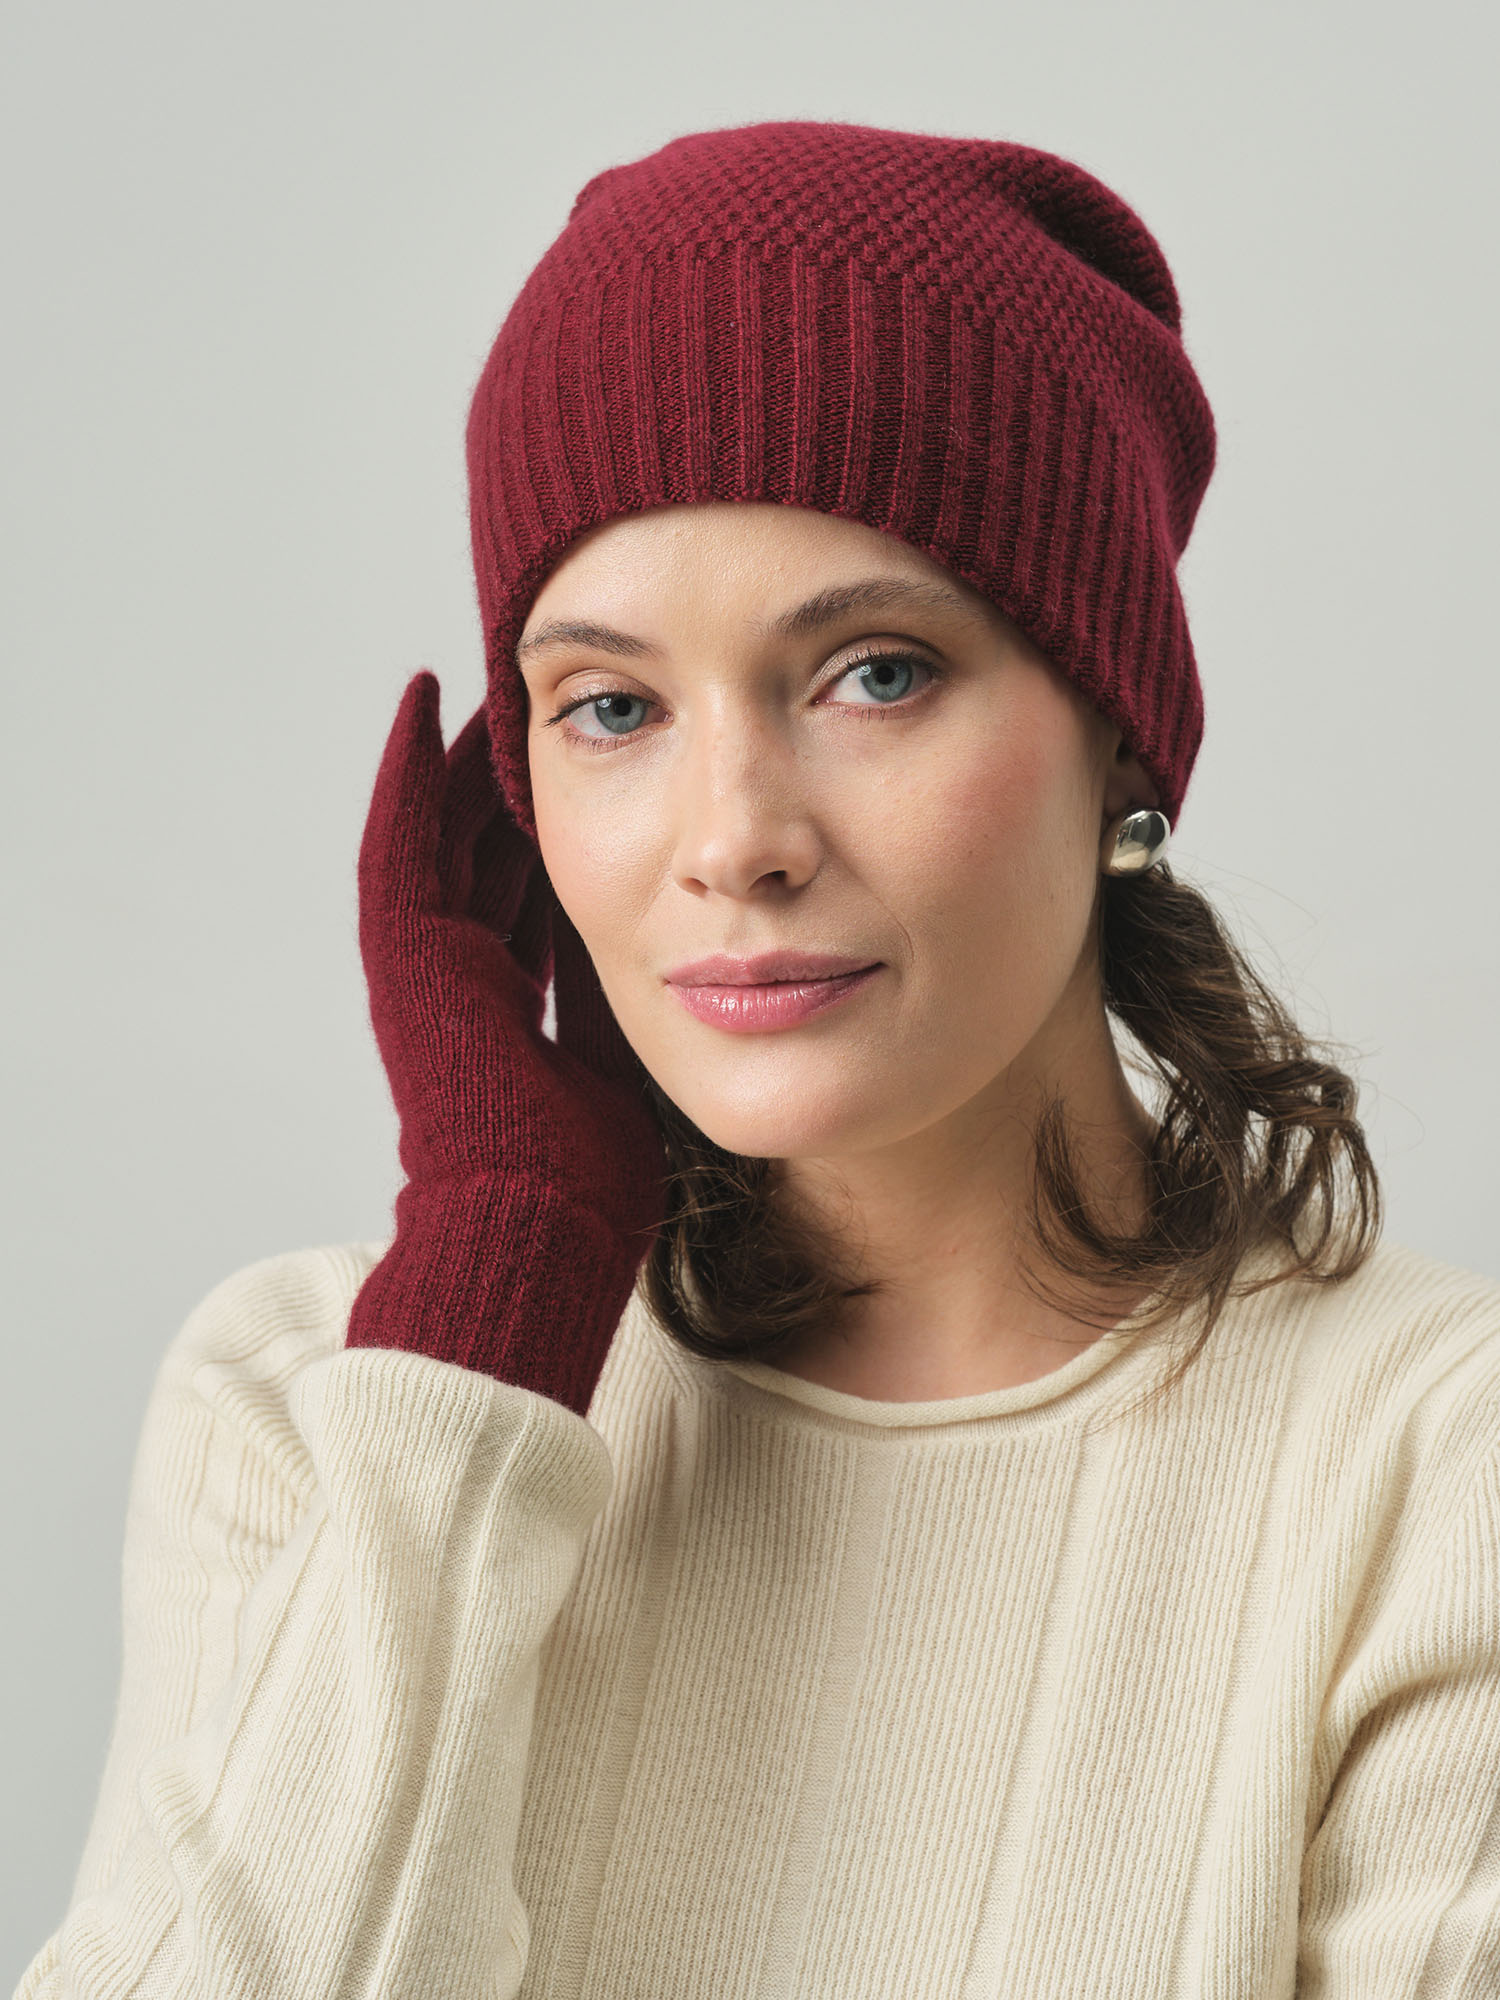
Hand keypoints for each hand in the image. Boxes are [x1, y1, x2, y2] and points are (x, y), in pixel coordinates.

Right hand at [346, 669, 667, 1413]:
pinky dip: (413, 767)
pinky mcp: (404, 952)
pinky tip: (433, 700)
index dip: (551, 829)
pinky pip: (401, 835)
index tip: (588, 774)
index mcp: (504, 1005)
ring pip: (436, 830)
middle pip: (479, 849)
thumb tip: (692, 956)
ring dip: (459, 757)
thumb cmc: (588, 1174)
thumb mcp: (625, 1064)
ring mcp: (421, 963)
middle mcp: (456, 976)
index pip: (524, 892)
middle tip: (538, 705)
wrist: (536, 1225)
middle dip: (506, 780)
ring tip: (487, 681)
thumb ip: (636, 1003)